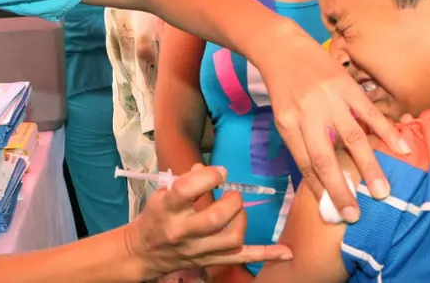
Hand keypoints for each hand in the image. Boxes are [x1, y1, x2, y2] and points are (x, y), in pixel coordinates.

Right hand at [124, 164, 291, 278]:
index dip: (208, 176)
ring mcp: (198, 250)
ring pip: (231, 238)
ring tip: (237, 210)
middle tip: (232, 193)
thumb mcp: (162, 194)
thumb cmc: (156, 217)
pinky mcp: (211, 261)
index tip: (220, 172)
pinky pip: (241, 258)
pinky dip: (266, 255)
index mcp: (167, 208)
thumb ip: (187, 180)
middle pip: (215, 217)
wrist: (143, 253)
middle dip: (231, 201)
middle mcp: (182, 231)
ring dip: (242, 219)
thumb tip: (210, 169)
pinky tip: (286, 253)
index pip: (186, 189)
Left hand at [255, 26, 406, 220]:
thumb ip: (301, 145)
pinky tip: (401, 148)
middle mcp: (307, 114)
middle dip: (341, 188)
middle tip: (356, 213)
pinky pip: (369, 112)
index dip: (321, 189)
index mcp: (288, 125)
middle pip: (325, 158)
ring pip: (353, 137)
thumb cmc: (284, 90)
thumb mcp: (283, 118)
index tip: (335, 212)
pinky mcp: (346, 85)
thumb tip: (323, 180)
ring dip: (369, 166)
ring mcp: (329, 98)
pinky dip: (387, 131)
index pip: (305, 164)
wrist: (283, 48)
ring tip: (383, 191)